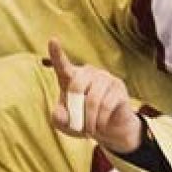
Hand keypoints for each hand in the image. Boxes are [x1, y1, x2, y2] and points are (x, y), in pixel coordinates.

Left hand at [48, 38, 144, 154]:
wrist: (108, 128)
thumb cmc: (82, 120)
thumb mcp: (65, 123)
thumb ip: (58, 118)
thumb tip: (60, 113)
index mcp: (71, 77)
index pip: (62, 64)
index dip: (56, 53)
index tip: (52, 40)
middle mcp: (88, 73)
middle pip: (76, 86)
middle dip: (74, 110)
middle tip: (77, 127)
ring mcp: (105, 78)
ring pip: (93, 100)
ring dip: (88, 120)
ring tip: (88, 130)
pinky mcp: (119, 87)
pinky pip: (106, 105)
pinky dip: (100, 121)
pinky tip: (99, 126)